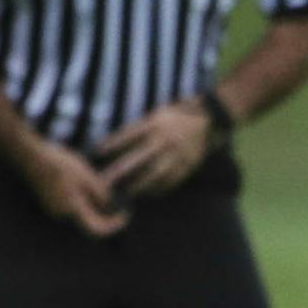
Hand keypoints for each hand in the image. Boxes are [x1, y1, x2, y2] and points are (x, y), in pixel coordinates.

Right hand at [21, 140, 128, 237]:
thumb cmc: (59, 164)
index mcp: (73, 211)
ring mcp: (52, 209)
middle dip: (103, 211)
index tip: (125, 214)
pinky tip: (80, 180)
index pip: (98, 230)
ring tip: (95, 183)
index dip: (114, 226)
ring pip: (79, 212)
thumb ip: (100, 194)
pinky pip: (68, 205)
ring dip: (91, 203)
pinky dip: (79, 198)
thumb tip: (109, 206)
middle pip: (89, 221)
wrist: (29, 155)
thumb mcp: (87, 176)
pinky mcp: (47, 201)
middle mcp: (61, 215)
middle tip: (113, 195)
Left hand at [97, 101, 213, 199]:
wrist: (210, 119)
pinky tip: (150, 193)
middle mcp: (164, 139)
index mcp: (155, 124)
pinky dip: (159, 188)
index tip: (97, 151)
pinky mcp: (187, 164)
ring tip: (127, 193)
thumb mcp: (159, 114)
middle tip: (105, 182)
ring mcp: (176, 154)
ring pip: (154, 174)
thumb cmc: (179, 115)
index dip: (112, 143)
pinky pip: (171, 180)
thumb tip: (120, 142)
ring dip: (139, 185)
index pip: (128, 135)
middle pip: (138, 158)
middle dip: (120, 171)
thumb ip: (142, 127)